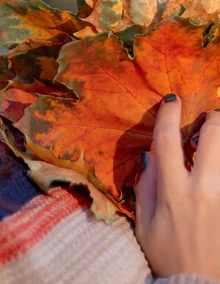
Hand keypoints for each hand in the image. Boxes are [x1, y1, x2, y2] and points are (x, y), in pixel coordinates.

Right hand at [135, 94, 219, 278]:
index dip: (169, 115)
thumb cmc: (166, 254)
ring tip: (218, 138)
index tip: (172, 100)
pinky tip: (217, 166)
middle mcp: (202, 190)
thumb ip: (145, 186)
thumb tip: (150, 157)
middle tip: (211, 117)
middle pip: (213, 140)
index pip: (167, 141)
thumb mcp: (143, 222)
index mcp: (173, 191)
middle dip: (214, 120)